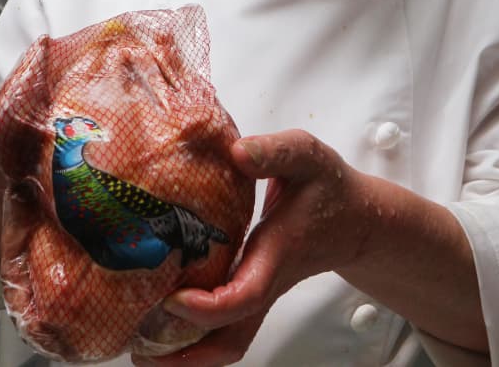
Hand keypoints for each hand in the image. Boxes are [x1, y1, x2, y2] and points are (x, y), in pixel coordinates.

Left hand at [133, 129, 375, 366]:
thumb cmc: (330, 188)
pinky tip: (162, 325)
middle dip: (188, 354)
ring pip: (228, 342)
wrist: (358, 219)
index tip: (173, 298)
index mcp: (277, 253)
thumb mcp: (307, 157)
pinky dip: (194, 336)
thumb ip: (275, 152)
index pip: (245, 296)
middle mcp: (267, 282)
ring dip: (188, 354)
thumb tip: (237, 152)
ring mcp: (261, 293)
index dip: (208, 308)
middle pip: (232, 339)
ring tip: (141, 351)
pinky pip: (226, 327)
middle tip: (140, 352)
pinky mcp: (254, 292)